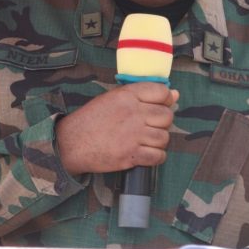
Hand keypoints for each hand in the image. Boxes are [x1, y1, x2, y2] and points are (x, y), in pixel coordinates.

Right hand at [55, 83, 178, 175]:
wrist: (72, 143)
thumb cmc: (92, 119)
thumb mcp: (113, 98)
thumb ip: (142, 95)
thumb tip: (175, 94)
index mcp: (127, 95)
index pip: (162, 92)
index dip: (166, 99)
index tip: (160, 105)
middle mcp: (132, 113)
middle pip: (166, 116)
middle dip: (162, 121)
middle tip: (151, 125)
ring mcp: (133, 135)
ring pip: (164, 137)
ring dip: (159, 140)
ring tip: (146, 140)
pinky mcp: (131, 155)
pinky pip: (158, 156)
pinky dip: (156, 156)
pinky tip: (146, 153)